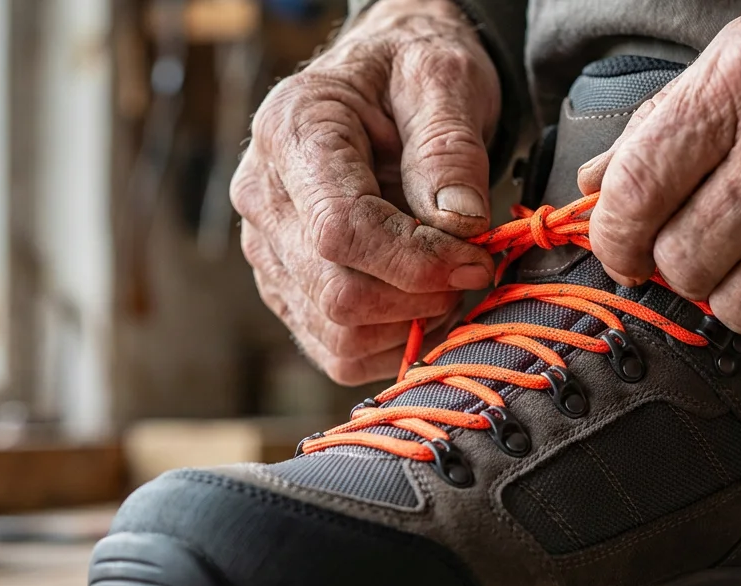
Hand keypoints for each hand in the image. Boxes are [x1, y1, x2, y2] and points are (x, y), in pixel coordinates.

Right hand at [231, 0, 498, 383]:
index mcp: (292, 132)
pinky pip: (339, 353)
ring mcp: (269, 252)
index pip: (340, 230)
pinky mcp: (289, 292)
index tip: (477, 258)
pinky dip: (395, 343)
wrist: (385, 91)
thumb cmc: (411, 78)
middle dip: (422, 296)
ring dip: (413, 324)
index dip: (417, 261)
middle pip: (337, 293)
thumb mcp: (442, 80)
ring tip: (450, 279)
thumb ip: (449, 148)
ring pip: (338, 334)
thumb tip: (459, 225)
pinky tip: (425, 301)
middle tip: (473, 267)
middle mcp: (263, 197)